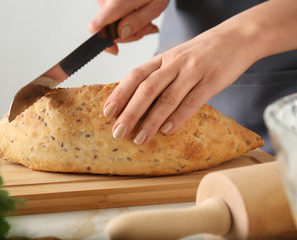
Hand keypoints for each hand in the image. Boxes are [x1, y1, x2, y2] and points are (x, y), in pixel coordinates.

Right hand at [88, 0, 168, 54]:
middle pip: (110, 30)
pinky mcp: (106, 1)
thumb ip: (138, 21)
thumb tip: (120, 33)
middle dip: (129, 33)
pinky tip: (139, 12)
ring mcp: (105, 0)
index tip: (114, 49)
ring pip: (113, 25)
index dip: (105, 41)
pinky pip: (114, 18)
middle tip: (147, 25)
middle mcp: (106, 0)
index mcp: (117, 2)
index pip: (97, 25)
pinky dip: (128, 19)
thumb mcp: (155, 6)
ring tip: (145, 15)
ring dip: (131, 26)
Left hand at [103, 26, 255, 144]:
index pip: (134, 75)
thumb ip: (157, 76)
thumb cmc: (200, 53)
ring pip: (167, 97)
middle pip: (146, 89)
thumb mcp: (174, 59)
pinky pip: (193, 100)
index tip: (107, 112)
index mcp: (161, 59)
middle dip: (130, 113)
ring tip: (140, 139)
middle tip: (118, 132)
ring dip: (151, 121)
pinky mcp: (212, 80)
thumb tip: (136, 101)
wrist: (236, 38)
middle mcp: (173, 63)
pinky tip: (167, 131)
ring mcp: (192, 71)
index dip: (119, 94)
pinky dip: (179, 117)